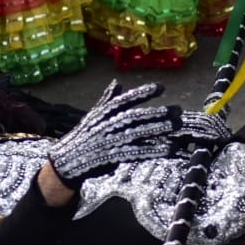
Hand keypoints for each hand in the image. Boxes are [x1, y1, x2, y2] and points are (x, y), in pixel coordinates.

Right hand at [47, 81, 181, 188]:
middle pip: (137, 116)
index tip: (161, 87)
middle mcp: (107, 125)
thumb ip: (107, 100)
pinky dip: (153, 150)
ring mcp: (110, 141)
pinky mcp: (113, 157)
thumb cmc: (83, 137)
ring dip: (160, 129)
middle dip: (158, 112)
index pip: (125, 99)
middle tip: (178, 109)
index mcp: (103, 113)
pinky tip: (167, 148)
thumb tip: (116, 82)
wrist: (66, 162)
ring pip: (139, 133)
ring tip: (177, 125)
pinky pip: (136, 152)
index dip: (143, 93)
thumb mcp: (93, 116)